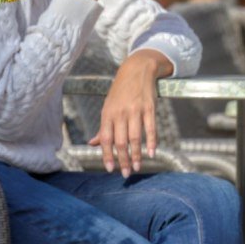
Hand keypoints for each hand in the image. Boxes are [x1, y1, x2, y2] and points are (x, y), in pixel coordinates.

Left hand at [92, 49, 173, 176]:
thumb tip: (92, 143)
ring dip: (137, 155)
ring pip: (135, 138)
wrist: (137, 69)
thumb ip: (103, 127)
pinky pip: (151, 128)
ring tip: (137, 167)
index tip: (110, 168)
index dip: (107, 155)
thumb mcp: (108, 107)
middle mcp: (120, 113)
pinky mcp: (149, 108)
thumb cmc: (120, 91)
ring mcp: (136, 110)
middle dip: (123, 160)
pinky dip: (152, 142)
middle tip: (126, 173)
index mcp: (108, 114)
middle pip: (121, 141)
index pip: (106, 139)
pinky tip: (152, 153)